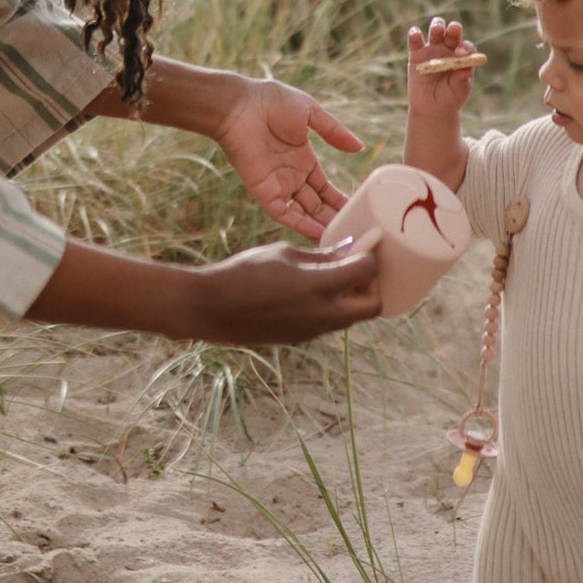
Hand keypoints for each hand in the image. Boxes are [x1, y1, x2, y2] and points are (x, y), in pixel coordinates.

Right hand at [193, 238, 381, 344]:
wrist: (210, 309)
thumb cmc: (243, 272)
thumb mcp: (283, 253)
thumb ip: (320, 256)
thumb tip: (346, 251)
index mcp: (320, 287)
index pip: (367, 271)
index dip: (370, 255)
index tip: (368, 243)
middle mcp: (323, 314)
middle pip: (372, 306)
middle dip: (372, 285)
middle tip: (357, 268)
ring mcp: (313, 331)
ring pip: (352, 318)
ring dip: (353, 298)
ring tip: (335, 277)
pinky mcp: (300, 338)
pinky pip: (330, 324)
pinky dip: (333, 307)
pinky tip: (314, 291)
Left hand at [211, 77, 362, 240]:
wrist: (239, 105)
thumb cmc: (271, 101)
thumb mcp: (310, 112)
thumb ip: (334, 131)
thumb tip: (359, 147)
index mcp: (303, 159)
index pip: (325, 188)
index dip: (339, 200)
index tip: (358, 211)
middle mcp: (292, 176)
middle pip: (316, 204)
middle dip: (333, 218)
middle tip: (354, 233)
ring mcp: (278, 185)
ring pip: (304, 213)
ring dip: (321, 226)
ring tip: (342, 240)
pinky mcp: (264, 190)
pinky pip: (284, 213)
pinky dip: (301, 225)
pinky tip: (319, 234)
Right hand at [407, 17, 480, 113]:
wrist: (431, 108)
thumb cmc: (450, 98)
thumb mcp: (459, 91)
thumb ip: (462, 79)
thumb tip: (466, 69)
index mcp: (462, 56)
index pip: (466, 46)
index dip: (464, 48)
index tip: (460, 54)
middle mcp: (449, 48)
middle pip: (452, 33)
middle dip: (453, 29)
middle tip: (453, 30)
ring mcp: (432, 49)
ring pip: (436, 31)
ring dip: (437, 27)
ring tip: (437, 30)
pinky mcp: (416, 54)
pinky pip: (415, 42)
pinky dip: (414, 35)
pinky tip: (415, 33)